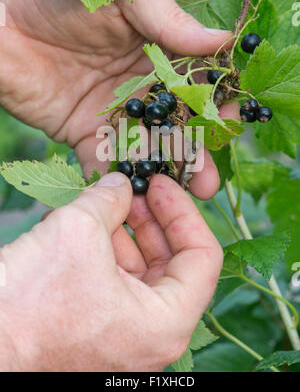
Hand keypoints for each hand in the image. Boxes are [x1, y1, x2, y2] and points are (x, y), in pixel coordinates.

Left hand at [0, 0, 237, 198]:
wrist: (1, 17)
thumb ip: (168, 21)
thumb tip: (223, 42)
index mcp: (156, 50)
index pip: (196, 82)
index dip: (214, 105)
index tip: (229, 126)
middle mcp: (140, 85)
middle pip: (175, 125)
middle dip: (193, 153)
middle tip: (207, 181)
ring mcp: (113, 112)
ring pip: (147, 147)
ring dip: (164, 172)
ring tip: (181, 196)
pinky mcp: (83, 132)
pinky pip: (105, 161)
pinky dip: (119, 180)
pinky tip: (135, 198)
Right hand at [0, 173, 222, 371]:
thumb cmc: (31, 303)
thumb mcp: (80, 230)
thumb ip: (111, 198)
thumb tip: (120, 184)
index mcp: (165, 323)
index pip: (202, 257)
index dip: (184, 212)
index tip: (162, 186)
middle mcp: (151, 335)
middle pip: (170, 261)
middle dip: (149, 218)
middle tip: (131, 189)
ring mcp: (124, 333)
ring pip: (139, 268)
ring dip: (122, 229)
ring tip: (100, 202)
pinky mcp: (99, 326)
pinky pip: (115, 279)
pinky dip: (103, 249)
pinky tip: (83, 224)